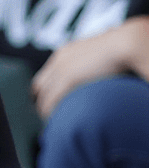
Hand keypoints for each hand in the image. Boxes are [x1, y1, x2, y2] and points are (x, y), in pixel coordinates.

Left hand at [31, 19, 148, 117]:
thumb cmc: (121, 50)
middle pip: (40, 87)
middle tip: (48, 118)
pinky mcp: (68, 77)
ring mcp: (62, 68)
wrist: (126, 43)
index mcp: (65, 53)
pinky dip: (51, 113)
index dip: (44, 93)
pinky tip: (58, 122)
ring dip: (46, 112)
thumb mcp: (99, 56)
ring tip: (53, 124)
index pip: (45, 76)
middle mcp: (59, 60)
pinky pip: (51, 101)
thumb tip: (99, 74)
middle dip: (41, 103)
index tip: (47, 105)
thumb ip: (91, 66)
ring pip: (43, 96)